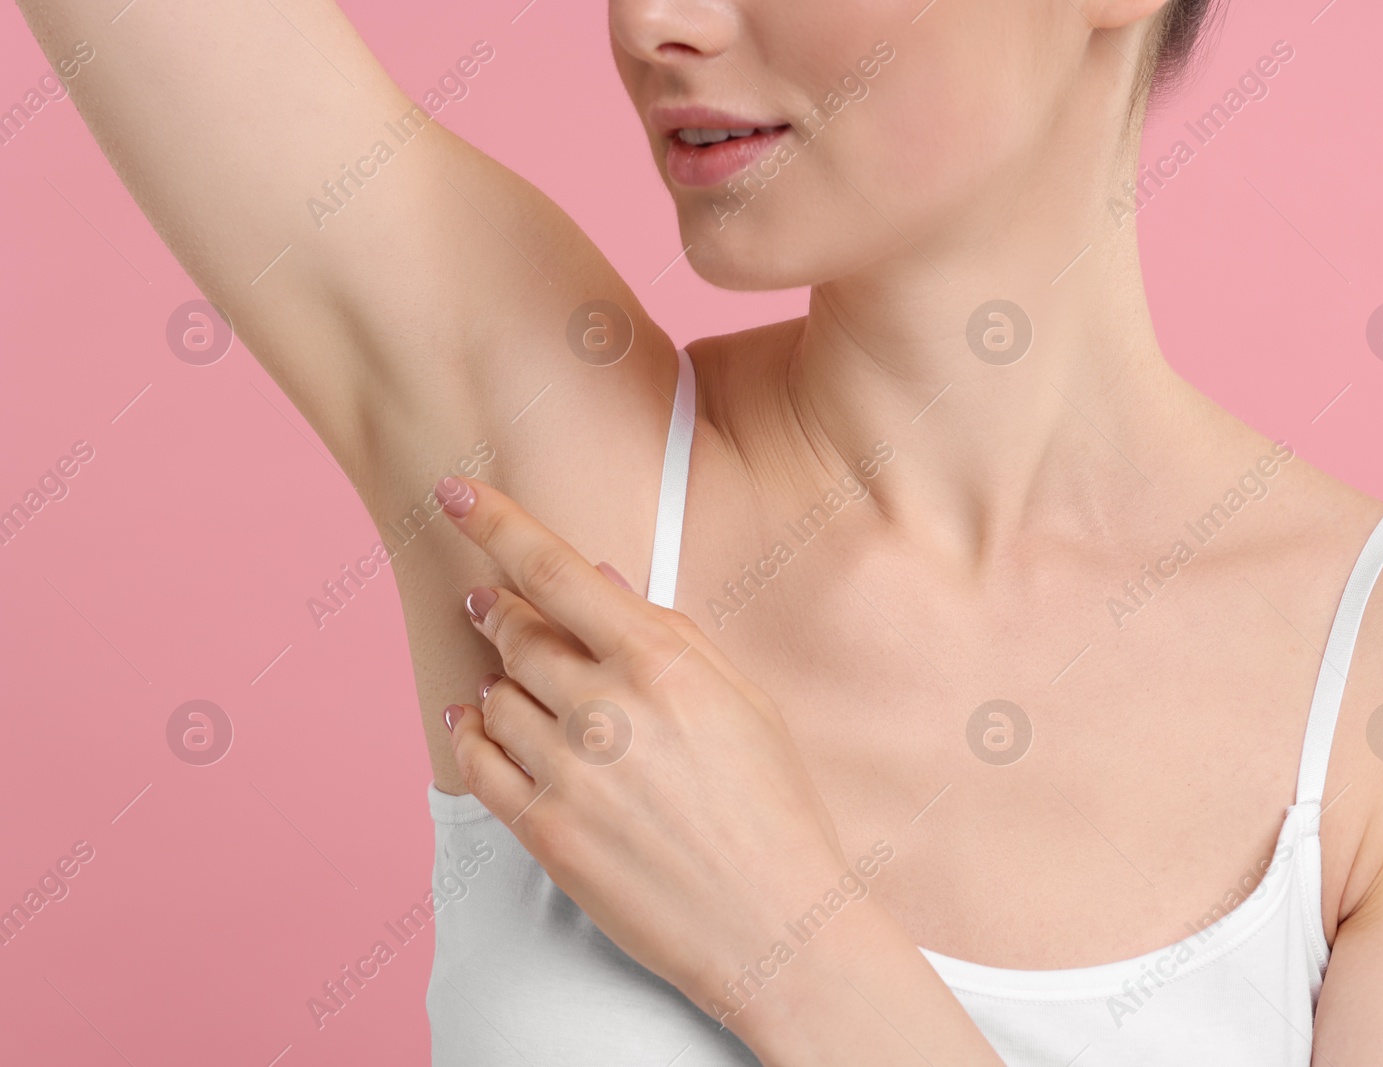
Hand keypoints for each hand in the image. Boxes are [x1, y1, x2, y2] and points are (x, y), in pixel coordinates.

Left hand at [431, 475, 854, 1022]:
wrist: (772, 924)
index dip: (498, 522)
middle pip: (515, 630)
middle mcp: (606, 709)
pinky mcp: (544, 833)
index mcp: (661, 662)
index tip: (456, 490)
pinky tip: (472, 723)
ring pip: (493, 695)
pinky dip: (467, 734)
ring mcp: (569, 773)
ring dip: (495, 678)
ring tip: (511, 680)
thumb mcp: (742, 699)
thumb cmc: (772, 807)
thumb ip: (669, 632)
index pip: (556, 570)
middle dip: (498, 609)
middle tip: (490, 603)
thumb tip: (601, 579)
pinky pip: (476, 764)